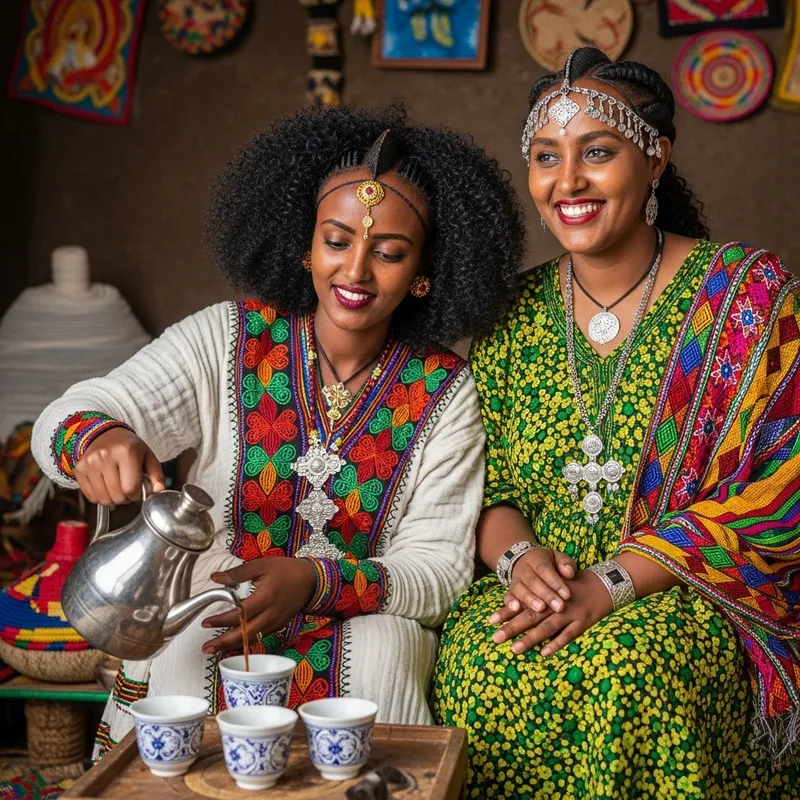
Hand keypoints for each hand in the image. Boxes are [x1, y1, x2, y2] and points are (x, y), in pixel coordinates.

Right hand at [75, 428, 164, 504]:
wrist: (105, 435)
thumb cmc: (130, 448)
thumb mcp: (148, 457)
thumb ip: (156, 475)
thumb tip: (159, 491)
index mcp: (126, 452)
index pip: (131, 488)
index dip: (137, 495)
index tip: (138, 491)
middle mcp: (105, 456)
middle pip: (117, 496)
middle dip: (126, 498)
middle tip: (128, 489)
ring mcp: (90, 463)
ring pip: (103, 499)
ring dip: (113, 499)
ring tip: (118, 487)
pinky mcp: (79, 470)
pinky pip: (91, 497)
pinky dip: (100, 497)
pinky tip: (106, 486)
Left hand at [200, 558, 317, 654]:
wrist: (311, 580)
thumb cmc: (286, 570)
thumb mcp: (262, 565)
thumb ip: (238, 573)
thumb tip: (215, 577)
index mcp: (265, 597)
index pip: (240, 614)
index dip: (221, 620)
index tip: (205, 622)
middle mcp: (271, 614)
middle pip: (244, 634)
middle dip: (224, 642)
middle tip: (206, 648)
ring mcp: (275, 622)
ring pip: (251, 639)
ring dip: (232, 646)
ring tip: (215, 650)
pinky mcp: (278, 626)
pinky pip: (260, 636)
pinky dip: (245, 641)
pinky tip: (234, 642)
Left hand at [491, 569, 612, 655]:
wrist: (604, 583)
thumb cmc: (575, 586)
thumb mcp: (556, 584)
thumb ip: (539, 595)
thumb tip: (515, 605)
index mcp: (547, 593)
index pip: (523, 603)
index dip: (507, 612)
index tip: (491, 620)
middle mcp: (555, 604)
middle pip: (530, 616)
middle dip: (512, 628)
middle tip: (495, 638)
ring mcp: (569, 613)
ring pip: (547, 627)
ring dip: (530, 639)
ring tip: (514, 649)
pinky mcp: (583, 622)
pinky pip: (568, 635)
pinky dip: (556, 643)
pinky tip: (544, 653)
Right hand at [502, 546, 576, 614]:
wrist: (524, 560)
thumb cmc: (548, 563)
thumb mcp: (557, 558)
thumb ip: (565, 564)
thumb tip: (569, 573)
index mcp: (536, 558)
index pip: (545, 569)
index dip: (555, 582)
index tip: (567, 595)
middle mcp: (523, 569)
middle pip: (532, 580)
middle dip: (546, 594)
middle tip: (559, 607)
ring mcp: (515, 580)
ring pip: (519, 589)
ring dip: (529, 599)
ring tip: (541, 609)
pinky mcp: (510, 591)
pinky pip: (507, 596)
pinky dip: (510, 603)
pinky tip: (516, 609)